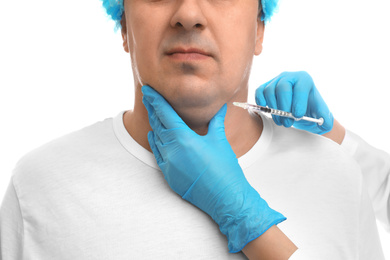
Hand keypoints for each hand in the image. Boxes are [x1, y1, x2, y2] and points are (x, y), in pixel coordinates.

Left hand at [142, 85, 285, 252]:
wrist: (225, 197)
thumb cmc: (225, 169)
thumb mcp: (220, 141)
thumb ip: (216, 122)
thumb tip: (221, 107)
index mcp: (184, 139)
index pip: (165, 114)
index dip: (155, 100)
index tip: (147, 90)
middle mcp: (172, 150)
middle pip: (157, 124)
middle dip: (152, 109)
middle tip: (147, 97)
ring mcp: (169, 164)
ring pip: (156, 139)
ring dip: (153, 125)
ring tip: (152, 113)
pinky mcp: (169, 175)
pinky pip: (157, 155)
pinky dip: (155, 143)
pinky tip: (154, 136)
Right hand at [255, 71, 333, 133]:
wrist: (300, 110)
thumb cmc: (311, 110)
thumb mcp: (322, 116)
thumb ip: (326, 120)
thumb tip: (323, 122)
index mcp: (304, 79)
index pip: (300, 87)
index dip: (298, 102)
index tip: (298, 115)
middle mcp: (289, 76)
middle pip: (282, 88)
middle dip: (284, 107)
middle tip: (288, 122)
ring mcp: (275, 81)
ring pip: (269, 91)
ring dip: (274, 110)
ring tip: (282, 121)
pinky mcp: (265, 87)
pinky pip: (259, 92)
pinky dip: (262, 103)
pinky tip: (270, 112)